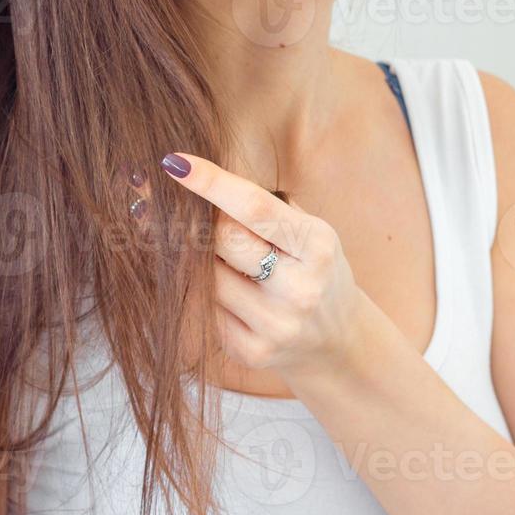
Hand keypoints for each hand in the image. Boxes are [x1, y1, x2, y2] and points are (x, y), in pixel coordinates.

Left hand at [157, 151, 365, 384]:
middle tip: (184, 212)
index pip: (254, 208)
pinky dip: (204, 293)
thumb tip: (196, 176)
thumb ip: (266, 208)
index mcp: (318, 246)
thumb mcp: (311, 233)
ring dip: (200, 260)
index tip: (175, 163)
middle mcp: (300, 289)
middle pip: (224, 240)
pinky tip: (223, 289)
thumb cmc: (315, 271)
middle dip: (199, 222)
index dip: (211, 183)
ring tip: (217, 258)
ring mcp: (276, 325)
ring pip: (206, 277)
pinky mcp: (253, 352)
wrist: (338, 342)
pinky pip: (205, 309)